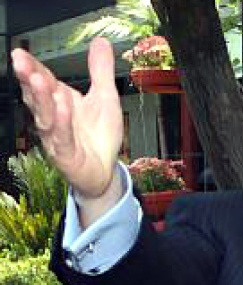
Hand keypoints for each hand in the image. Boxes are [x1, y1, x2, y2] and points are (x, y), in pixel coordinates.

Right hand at [11, 37, 123, 200]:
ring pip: (46, 117)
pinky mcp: (67, 155)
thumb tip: (100, 41)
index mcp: (60, 101)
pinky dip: (62, 123)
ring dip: (42, 99)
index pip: (43, 81)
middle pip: (37, 97)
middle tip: (20, 61)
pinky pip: (62, 138)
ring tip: (39, 80)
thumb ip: (100, 71)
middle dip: (29, 79)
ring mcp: (57, 137)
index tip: (21, 52)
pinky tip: (63, 108)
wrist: (105, 170)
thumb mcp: (106, 98)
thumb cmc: (101, 135)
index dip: (32, 67)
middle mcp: (53, 118)